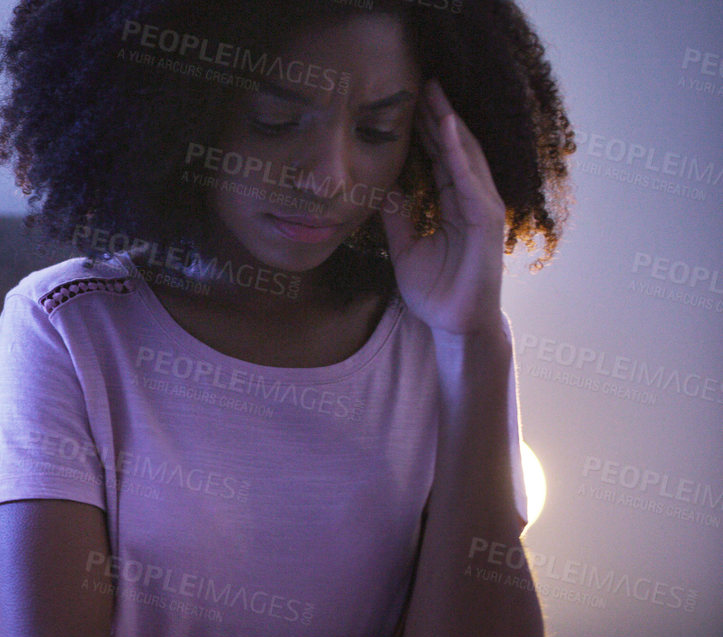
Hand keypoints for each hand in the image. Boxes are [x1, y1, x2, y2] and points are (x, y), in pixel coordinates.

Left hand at [380, 79, 507, 339]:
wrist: (454, 324)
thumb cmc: (436, 289)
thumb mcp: (404, 247)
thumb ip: (397, 216)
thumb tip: (381, 187)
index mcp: (453, 202)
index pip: (439, 157)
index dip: (424, 130)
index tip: (409, 102)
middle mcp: (472, 199)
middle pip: (455, 148)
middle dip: (439, 116)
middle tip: (424, 81)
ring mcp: (483, 208)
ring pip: (466, 157)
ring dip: (450, 126)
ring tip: (435, 96)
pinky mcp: (487, 223)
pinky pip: (471, 182)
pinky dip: (459, 156)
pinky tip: (446, 133)